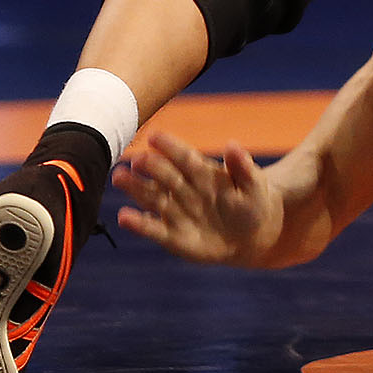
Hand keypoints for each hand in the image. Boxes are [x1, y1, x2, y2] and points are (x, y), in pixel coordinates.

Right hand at [114, 131, 282, 265]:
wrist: (253, 235)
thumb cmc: (251, 202)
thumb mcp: (253, 184)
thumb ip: (242, 167)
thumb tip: (232, 145)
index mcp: (201, 171)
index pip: (183, 156)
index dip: (170, 146)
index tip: (155, 137)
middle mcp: (182, 188)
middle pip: (163, 174)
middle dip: (150, 166)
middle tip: (136, 160)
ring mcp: (175, 211)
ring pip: (151, 197)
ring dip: (135, 187)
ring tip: (118, 177)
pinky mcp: (172, 235)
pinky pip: (153, 229)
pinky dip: (139, 224)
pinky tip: (124, 217)